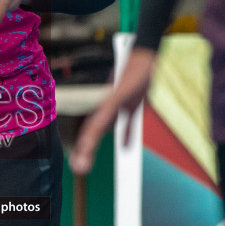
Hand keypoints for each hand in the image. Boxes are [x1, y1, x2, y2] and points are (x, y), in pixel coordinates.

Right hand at [72, 47, 155, 174]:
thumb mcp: (123, 94)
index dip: (86, 146)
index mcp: (107, 106)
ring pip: (103, 129)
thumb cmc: (135, 72)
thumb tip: (96, 128)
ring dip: (96, 144)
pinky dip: (126, 136)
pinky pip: (127, 124)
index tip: (81, 161)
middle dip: (85, 150)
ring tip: (87, 160)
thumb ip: (109, 111)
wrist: (145, 58)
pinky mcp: (131, 104)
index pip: (92, 130)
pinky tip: (126, 148)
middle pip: (93, 132)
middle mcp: (109, 107)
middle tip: (79, 167)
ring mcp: (118, 106)